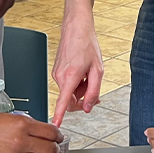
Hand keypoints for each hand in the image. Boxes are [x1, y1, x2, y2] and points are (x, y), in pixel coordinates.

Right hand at [0, 112, 62, 152]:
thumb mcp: (9, 118)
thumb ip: (27, 125)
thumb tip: (43, 132)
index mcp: (22, 125)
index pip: (51, 133)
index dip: (58, 136)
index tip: (58, 138)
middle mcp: (20, 142)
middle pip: (50, 149)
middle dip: (54, 149)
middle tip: (52, 149)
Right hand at [51, 10, 102, 125]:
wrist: (76, 28)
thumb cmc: (86, 44)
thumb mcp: (97, 70)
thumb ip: (94, 91)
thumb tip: (89, 106)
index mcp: (70, 77)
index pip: (63, 102)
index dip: (59, 115)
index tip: (56, 125)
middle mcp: (59, 77)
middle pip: (70, 99)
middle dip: (83, 99)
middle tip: (94, 91)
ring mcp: (56, 73)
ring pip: (69, 91)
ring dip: (81, 88)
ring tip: (89, 75)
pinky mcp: (57, 70)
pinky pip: (67, 84)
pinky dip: (76, 82)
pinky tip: (83, 71)